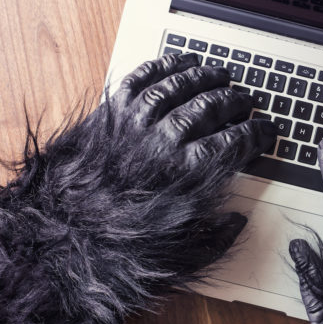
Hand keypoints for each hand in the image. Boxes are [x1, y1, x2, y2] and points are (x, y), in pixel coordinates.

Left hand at [0, 53, 276, 323]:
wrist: (55, 243)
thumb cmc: (115, 253)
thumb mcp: (181, 259)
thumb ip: (218, 238)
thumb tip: (239, 221)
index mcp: (190, 176)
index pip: (237, 141)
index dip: (258, 133)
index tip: (267, 131)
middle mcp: (165, 143)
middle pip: (213, 107)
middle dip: (236, 102)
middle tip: (247, 101)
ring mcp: (136, 124)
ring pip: (181, 86)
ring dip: (205, 77)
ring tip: (220, 74)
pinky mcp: (108, 114)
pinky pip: (142, 79)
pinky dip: (163, 67)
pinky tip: (177, 63)